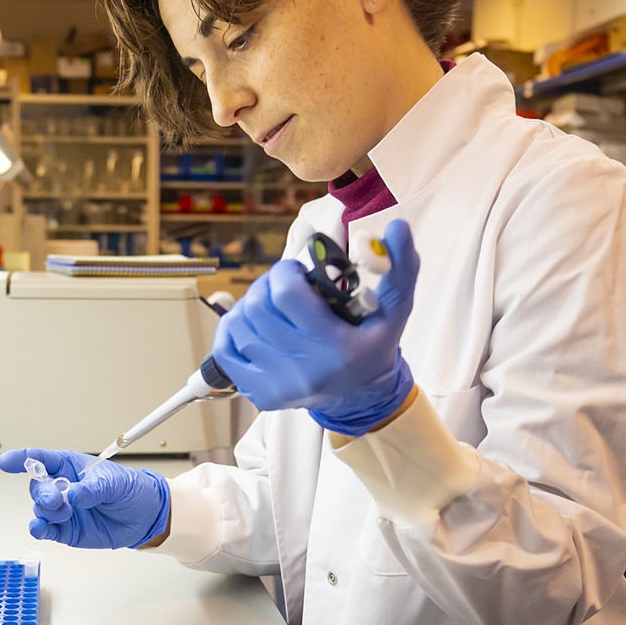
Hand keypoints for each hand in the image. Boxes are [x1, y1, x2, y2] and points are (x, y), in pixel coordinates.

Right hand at [0, 448, 170, 548]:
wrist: (145, 517)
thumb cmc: (130, 490)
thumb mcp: (115, 482)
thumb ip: (93, 488)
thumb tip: (73, 495)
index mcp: (70, 466)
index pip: (40, 459)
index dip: (21, 459)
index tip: (5, 462)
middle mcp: (61, 486)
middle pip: (38, 486)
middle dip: (42, 492)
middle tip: (56, 500)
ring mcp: (62, 509)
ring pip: (40, 508)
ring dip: (47, 511)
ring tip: (66, 512)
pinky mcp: (66, 530)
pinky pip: (45, 529)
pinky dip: (39, 529)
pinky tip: (40, 528)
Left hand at [210, 219, 419, 435]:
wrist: (361, 397)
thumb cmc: (374, 347)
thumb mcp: (395, 310)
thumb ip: (399, 268)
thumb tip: (397, 228)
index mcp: (336, 347)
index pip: (286, 294)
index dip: (285, 272)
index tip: (297, 271)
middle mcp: (303, 370)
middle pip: (257, 307)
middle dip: (267, 285)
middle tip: (284, 285)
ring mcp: (277, 385)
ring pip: (238, 324)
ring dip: (251, 305)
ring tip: (272, 306)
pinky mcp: (260, 394)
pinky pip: (225, 350)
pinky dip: (234, 329)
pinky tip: (254, 325)